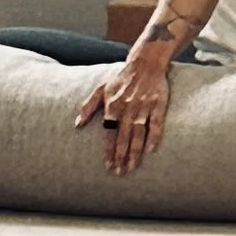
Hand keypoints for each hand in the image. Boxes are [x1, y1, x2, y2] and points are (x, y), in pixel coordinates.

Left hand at [75, 55, 172, 174]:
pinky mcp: (158, 106)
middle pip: (123, 137)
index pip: (109, 133)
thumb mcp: (101, 89)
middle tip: (119, 172)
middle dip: (121, 156)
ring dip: (135, 152)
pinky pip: (156, 124)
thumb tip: (77, 124)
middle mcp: (127, 109)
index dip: (108, 150)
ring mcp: (143, 108)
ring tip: (132, 167)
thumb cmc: (122, 78)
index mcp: (112, 106)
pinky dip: (154, 137)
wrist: (145, 63)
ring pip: (138, 134)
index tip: (108, 165)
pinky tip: (151, 150)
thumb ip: (89, 106)